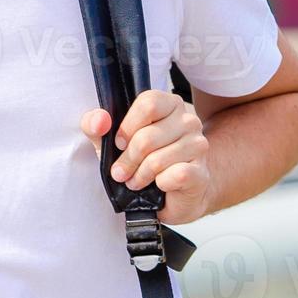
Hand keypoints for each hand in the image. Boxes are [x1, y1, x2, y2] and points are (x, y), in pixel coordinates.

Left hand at [80, 91, 213, 225]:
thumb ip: (96, 125)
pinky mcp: (201, 172)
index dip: (128, 126)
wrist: (172, 194)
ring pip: (158, 160)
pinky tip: (159, 185)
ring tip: (136, 180)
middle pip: (148, 136)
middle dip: (128, 160)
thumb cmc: (142, 162)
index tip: (119, 143)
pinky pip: (175, 175)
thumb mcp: (113, 142)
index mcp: (168, 104)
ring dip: (140, 175)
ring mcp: (198, 145)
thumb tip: (99, 121)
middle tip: (121, 172)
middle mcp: (188, 120)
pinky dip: (160, 184)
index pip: (148, 104)